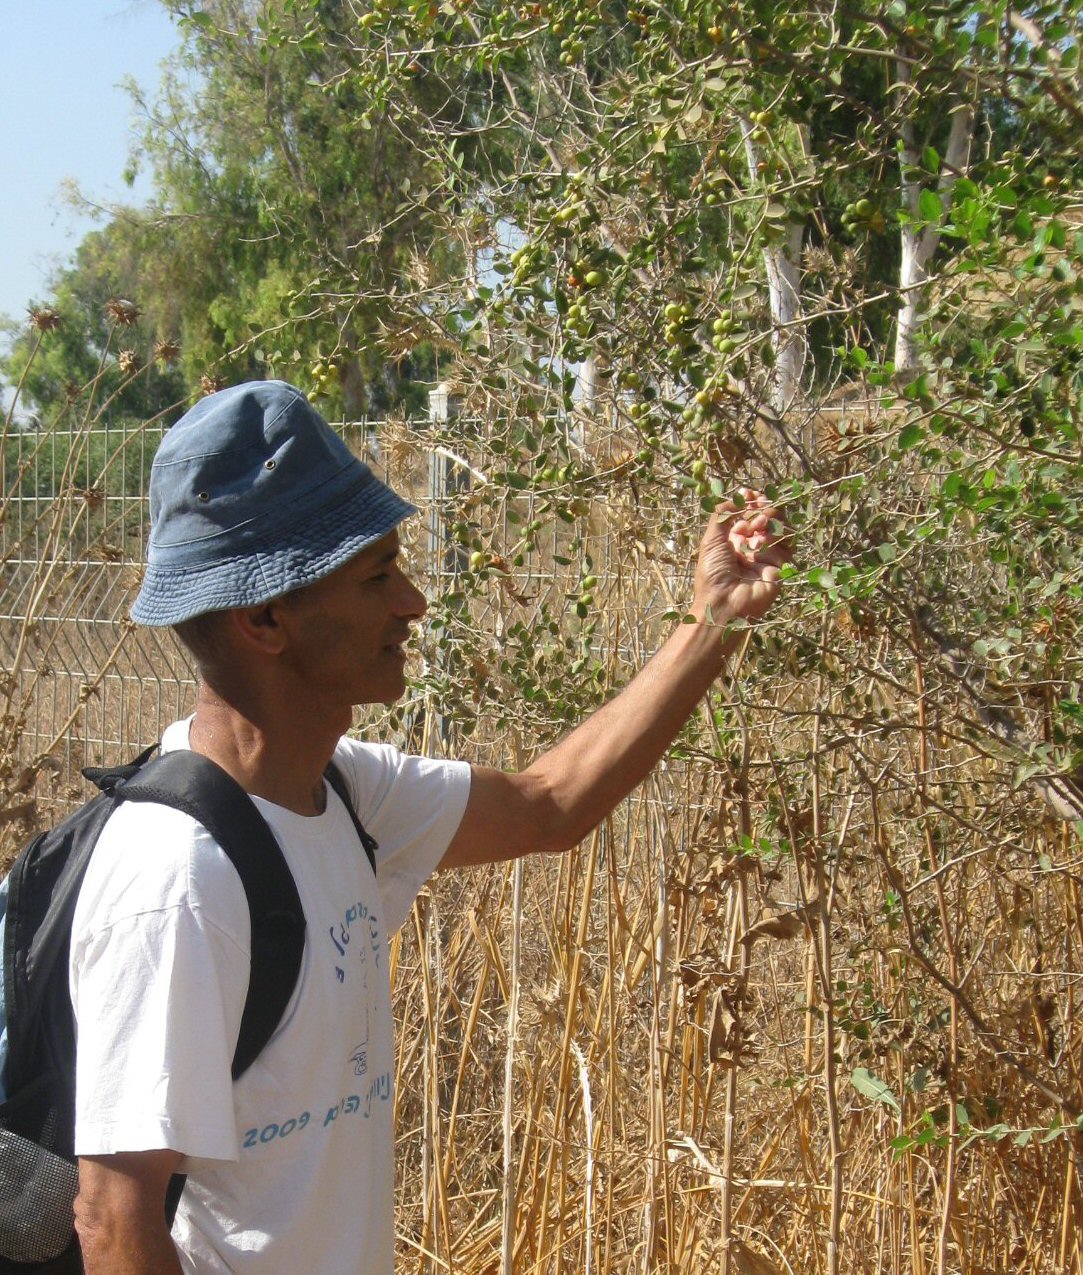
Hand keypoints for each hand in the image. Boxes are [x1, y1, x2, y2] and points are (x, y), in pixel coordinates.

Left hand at [691, 489, 790, 627]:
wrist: (723, 603)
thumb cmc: (713, 572)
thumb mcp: (711, 539)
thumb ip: (722, 515)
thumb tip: (737, 498)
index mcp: (735, 539)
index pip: (749, 513)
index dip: (751, 501)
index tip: (748, 493)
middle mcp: (752, 546)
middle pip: (767, 517)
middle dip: (761, 507)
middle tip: (754, 508)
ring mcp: (768, 555)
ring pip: (780, 527)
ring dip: (769, 519)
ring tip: (756, 524)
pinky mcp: (781, 566)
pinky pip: (785, 544)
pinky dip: (773, 537)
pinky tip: (760, 542)